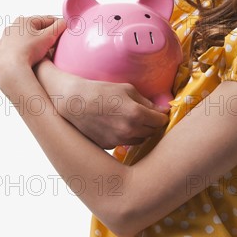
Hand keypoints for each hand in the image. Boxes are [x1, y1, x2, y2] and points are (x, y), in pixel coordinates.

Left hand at [0, 16, 65, 92]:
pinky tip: (30, 57)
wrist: (11, 68)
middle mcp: (13, 27)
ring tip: (43, 52)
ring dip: (35, 43)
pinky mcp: (3, 51)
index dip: (59, 26)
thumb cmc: (29, 51)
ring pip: (26, 39)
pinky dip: (25, 51)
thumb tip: (64, 22)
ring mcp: (6, 39)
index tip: (65, 33)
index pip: (48, 20)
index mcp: (25, 21)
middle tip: (55, 45)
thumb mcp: (49, 37)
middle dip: (47, 35)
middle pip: (36, 29)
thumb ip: (59, 27)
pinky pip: (18, 48)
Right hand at [34, 59, 169, 149]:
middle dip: (152, 124)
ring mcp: (118, 140)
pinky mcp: (109, 146)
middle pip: (152, 132)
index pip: (160, 121)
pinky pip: (125, 143)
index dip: (161, 116)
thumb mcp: (127, 89)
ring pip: (140, 140)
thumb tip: (162, 110)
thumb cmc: (101, 91)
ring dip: (141, 132)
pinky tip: (118, 126)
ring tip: (132, 121)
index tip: (160, 113)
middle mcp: (129, 130)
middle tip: (147, 116)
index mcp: (136, 114)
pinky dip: (126, 136)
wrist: (74, 102)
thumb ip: (147, 101)